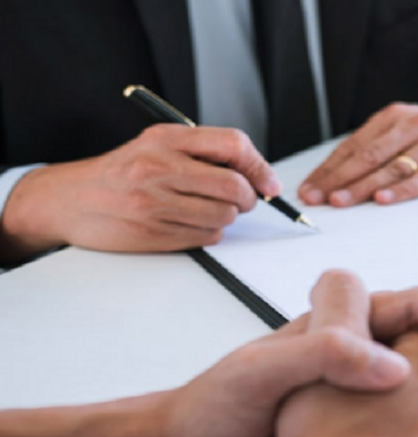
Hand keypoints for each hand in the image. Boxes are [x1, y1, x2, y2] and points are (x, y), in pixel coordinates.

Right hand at [0, 124, 279, 258]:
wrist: (71, 200)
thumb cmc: (123, 172)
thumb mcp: (158, 145)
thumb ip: (204, 152)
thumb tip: (257, 175)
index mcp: (166, 139)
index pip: (233, 145)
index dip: (259, 167)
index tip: (268, 183)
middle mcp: (159, 168)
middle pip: (233, 186)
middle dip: (249, 198)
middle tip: (244, 201)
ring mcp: (154, 203)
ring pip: (224, 216)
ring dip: (228, 217)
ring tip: (208, 210)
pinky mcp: (152, 233)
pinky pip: (207, 238)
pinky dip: (210, 233)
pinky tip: (191, 223)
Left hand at [298, 96, 417, 207]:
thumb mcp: (412, 127)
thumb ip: (383, 145)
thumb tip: (341, 175)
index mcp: (396, 116)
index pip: (354, 145)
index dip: (329, 168)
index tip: (309, 187)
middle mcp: (414, 125)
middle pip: (368, 156)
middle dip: (337, 179)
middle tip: (316, 198)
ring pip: (393, 168)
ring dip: (363, 187)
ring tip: (341, 202)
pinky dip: (403, 190)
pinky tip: (385, 199)